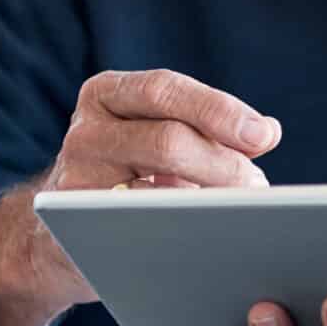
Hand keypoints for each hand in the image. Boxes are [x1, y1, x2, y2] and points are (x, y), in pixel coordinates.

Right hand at [0, 69, 282, 325]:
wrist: (60, 230)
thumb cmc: (133, 171)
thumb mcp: (158, 135)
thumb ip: (208, 127)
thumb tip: (266, 133)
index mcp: (109, 94)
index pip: (166, 90)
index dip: (219, 111)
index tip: (264, 135)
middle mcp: (85, 131)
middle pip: (166, 140)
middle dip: (224, 165)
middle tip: (258, 188)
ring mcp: (73, 181)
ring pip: (152, 191)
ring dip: (209, 203)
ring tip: (244, 214)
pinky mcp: (76, 229)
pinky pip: (136, 230)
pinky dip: (180, 231)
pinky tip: (210, 235)